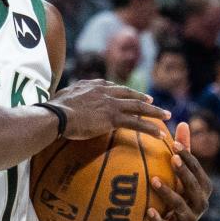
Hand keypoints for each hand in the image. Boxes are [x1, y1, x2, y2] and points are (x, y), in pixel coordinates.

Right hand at [55, 80, 169, 140]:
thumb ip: (69, 99)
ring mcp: (111, 104)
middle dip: (143, 98)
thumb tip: (63, 103)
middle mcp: (105, 91)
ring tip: (167, 115)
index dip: (123, 92)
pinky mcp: (113, 118)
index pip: (113, 87)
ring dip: (154, 112)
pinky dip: (150, 128)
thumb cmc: (53, 110)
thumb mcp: (62, 98)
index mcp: (93, 86)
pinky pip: (136, 123)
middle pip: (129, 94)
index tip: (129, 94)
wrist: (55, 115)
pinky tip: (160, 134)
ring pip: (138, 107)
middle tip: (153, 101)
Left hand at [144, 121, 212, 220]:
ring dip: (169, 193)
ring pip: (181, 206)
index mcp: (203, 189)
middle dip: (184, 173)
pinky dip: (159, 219)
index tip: (176, 145)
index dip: (189, 158)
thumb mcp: (176, 173)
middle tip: (172, 159)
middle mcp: (200, 205)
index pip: (198, 171)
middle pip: (195, 188)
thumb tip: (184, 123)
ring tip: (154, 180)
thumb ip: (182, 152)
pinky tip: (149, 211)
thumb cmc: (170, 192)